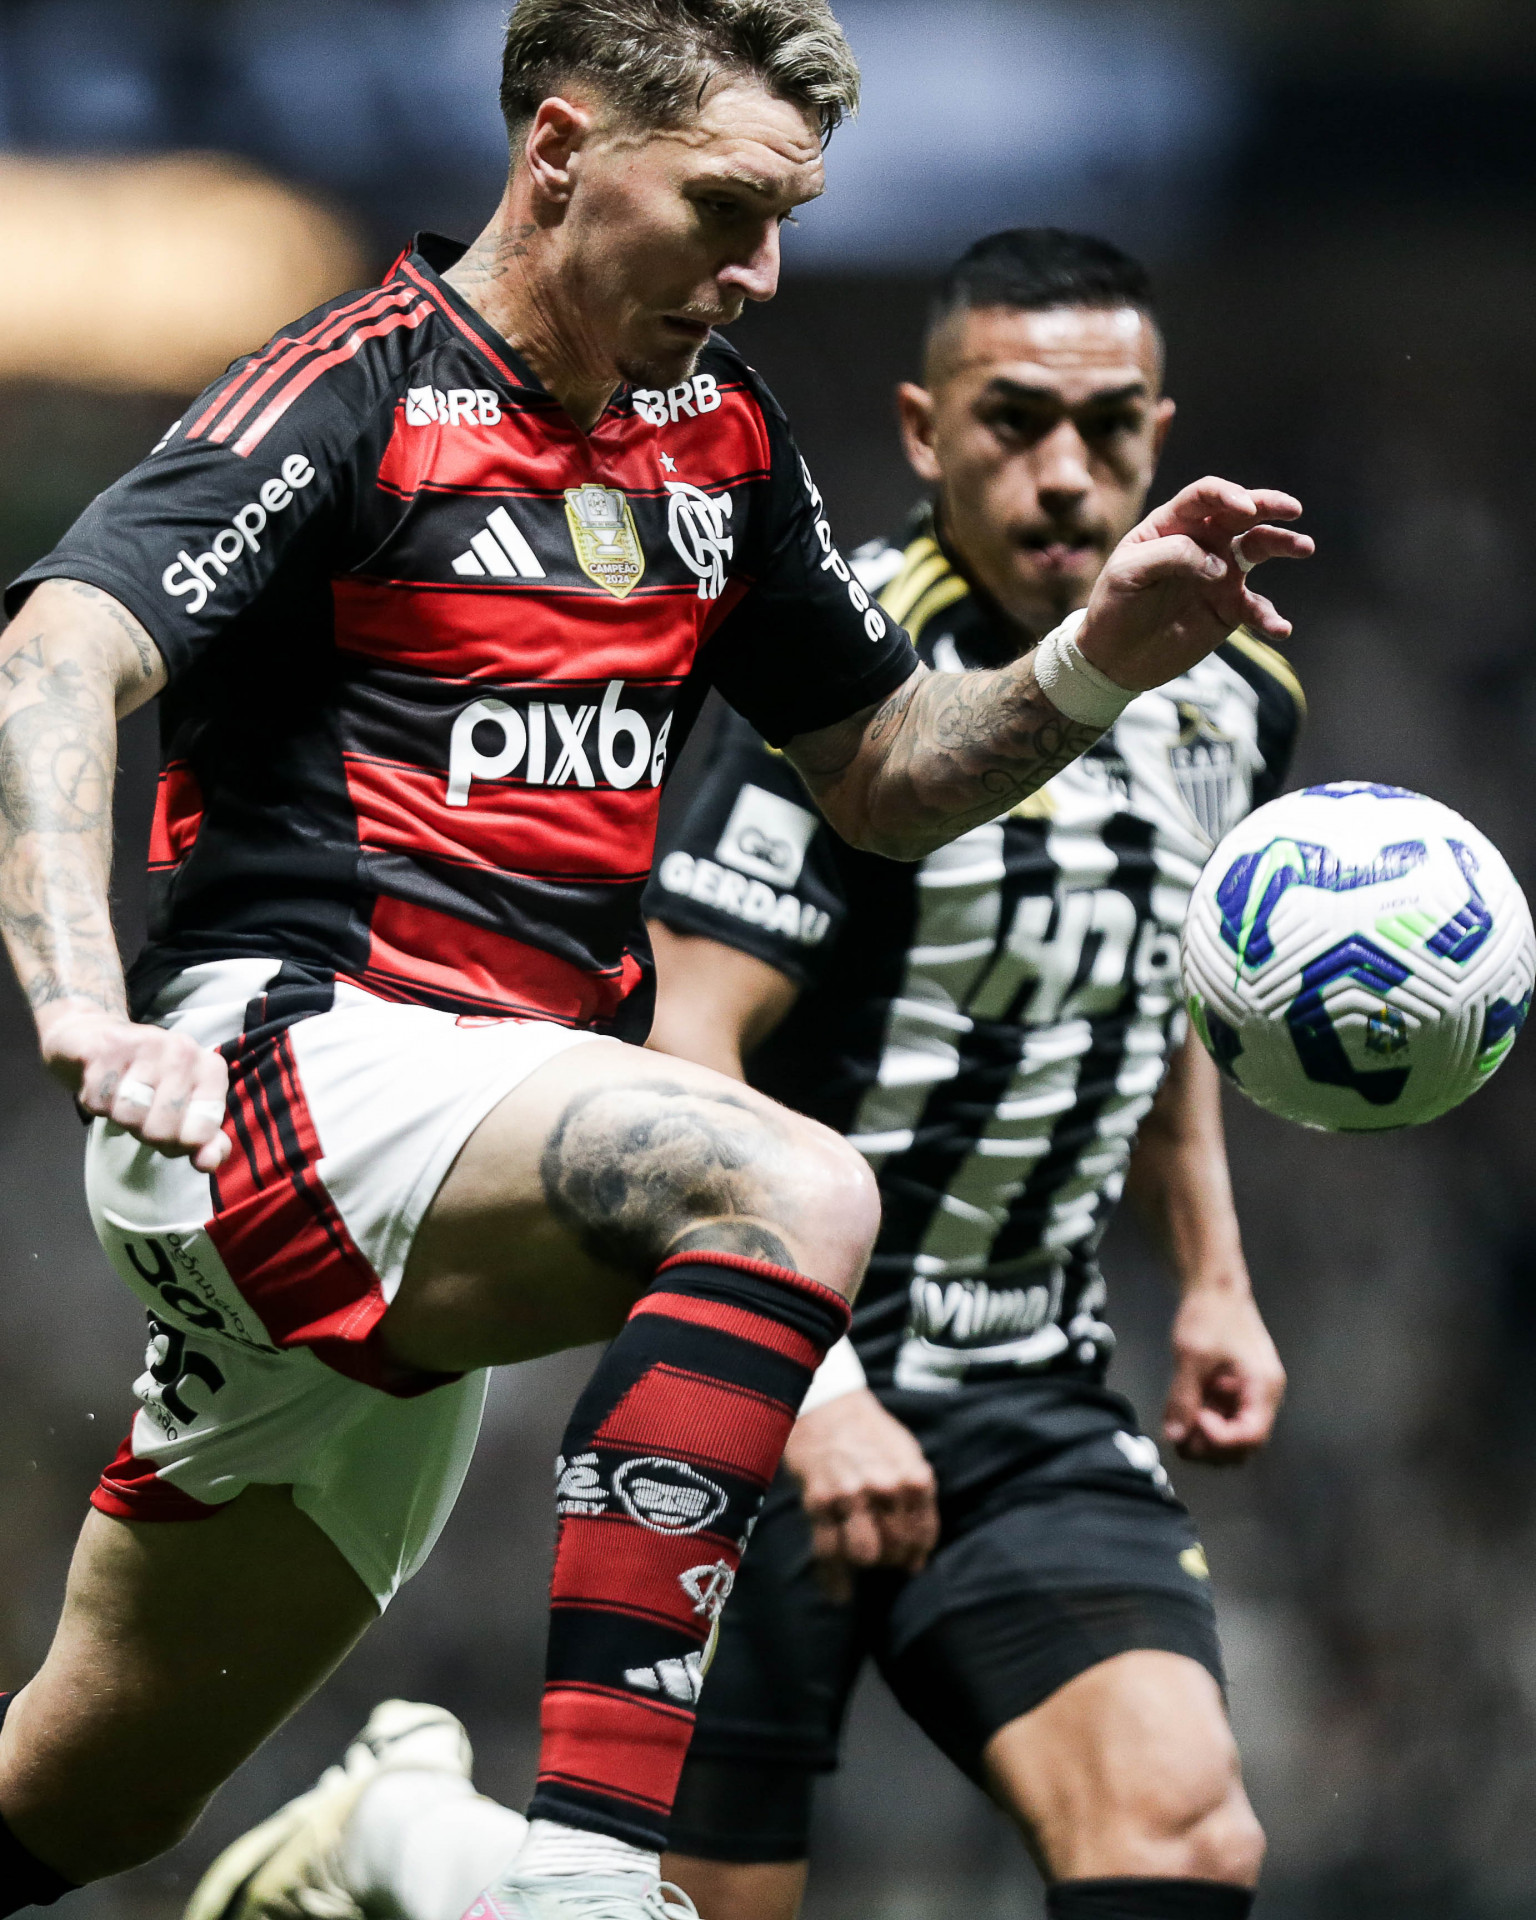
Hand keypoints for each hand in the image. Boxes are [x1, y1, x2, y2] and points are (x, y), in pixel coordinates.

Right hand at [37, 999, 230, 1171]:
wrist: (93, 1038)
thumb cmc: (146, 1080)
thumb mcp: (181, 1108)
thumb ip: (202, 1138)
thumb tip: (210, 1162)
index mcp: (210, 1068)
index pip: (204, 1129)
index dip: (182, 1145)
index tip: (173, 1133)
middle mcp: (184, 1050)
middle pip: (164, 1129)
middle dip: (147, 1134)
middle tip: (142, 1116)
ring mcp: (147, 1044)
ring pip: (130, 1115)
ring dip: (120, 1119)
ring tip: (123, 1100)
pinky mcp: (107, 1045)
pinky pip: (98, 1101)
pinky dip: (96, 1105)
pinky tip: (103, 1087)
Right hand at [783, 1389, 938, 1601]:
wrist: (827, 1407)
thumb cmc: (870, 1432)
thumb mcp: (906, 1454)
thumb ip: (916, 1498)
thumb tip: (919, 1552)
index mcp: (912, 1476)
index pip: (924, 1535)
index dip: (917, 1552)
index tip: (911, 1560)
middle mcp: (884, 1488)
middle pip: (896, 1549)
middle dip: (892, 1560)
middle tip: (885, 1557)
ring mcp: (850, 1495)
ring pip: (865, 1555)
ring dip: (865, 1563)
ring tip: (863, 1558)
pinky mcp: (819, 1501)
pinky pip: (828, 1552)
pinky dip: (833, 1579)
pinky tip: (838, 1592)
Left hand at [1077, 477, 1312, 692]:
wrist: (1114, 657)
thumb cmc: (1114, 606)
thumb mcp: (1128, 573)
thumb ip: (1171, 555)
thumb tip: (1219, 564)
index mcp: (1172, 524)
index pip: (1205, 496)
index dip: (1227, 495)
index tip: (1244, 509)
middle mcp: (1202, 542)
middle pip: (1241, 513)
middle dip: (1268, 506)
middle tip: (1292, 510)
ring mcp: (1219, 574)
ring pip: (1259, 549)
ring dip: (1283, 545)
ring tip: (1304, 547)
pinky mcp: (1228, 608)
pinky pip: (1256, 607)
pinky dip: (1270, 617)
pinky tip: (1280, 628)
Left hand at [1163, 1281, 1285, 1464]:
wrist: (1214, 1288)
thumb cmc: (1210, 1315)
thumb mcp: (1192, 1356)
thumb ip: (1183, 1397)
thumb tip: (1174, 1437)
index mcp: (1263, 1387)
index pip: (1252, 1435)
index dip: (1221, 1438)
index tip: (1196, 1419)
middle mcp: (1261, 1398)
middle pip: (1244, 1445)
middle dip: (1212, 1448)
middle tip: (1180, 1435)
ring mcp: (1247, 1397)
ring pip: (1231, 1439)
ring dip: (1205, 1442)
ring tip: (1176, 1430)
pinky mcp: (1232, 1393)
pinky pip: (1222, 1422)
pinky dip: (1202, 1427)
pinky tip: (1180, 1418)